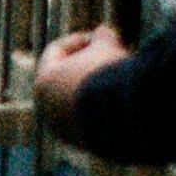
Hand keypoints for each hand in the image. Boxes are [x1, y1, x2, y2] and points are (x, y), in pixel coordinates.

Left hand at [32, 24, 130, 138]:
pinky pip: (96, 123)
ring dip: (100, 90)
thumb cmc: (109, 77)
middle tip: (117, 57)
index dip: (79, 40)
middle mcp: (49, 110)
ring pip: (82, 104)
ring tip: (127, 81)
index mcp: (44, 82)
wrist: (125, 118)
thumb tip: (105, 29)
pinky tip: (130, 103)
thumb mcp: (107, 48)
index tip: (103, 36)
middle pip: (67, 79)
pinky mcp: (88, 146)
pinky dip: (108, 111)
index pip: (56, 52)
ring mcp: (67, 131)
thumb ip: (103, 37)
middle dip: (91, 66)